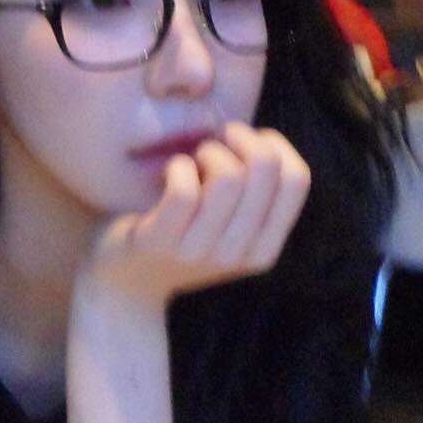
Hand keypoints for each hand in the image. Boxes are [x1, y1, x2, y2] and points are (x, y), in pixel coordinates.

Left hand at [80, 122, 310, 310]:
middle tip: (214, 145)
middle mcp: (237, 255)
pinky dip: (178, 166)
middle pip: (264, 168)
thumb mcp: (230, 226)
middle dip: (239, 138)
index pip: (297, 179)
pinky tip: (170, 172)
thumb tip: (264, 141)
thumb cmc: (181, 236)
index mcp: (264, 251)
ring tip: (193, 160)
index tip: (246, 144)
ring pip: (229, 176)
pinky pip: (184, 190)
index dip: (274, 145)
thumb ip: (255, 194)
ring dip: (208, 151)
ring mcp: (199, 252)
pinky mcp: (160, 242)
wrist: (124, 284)